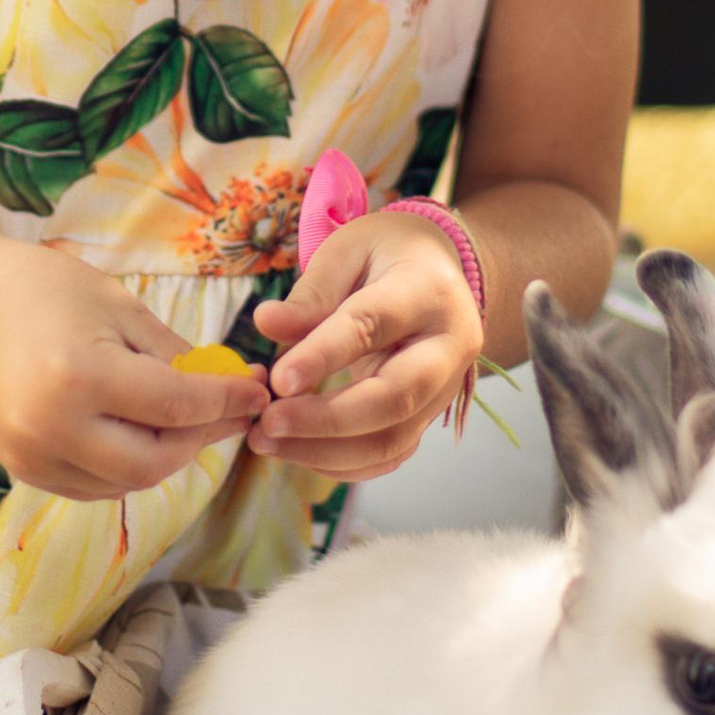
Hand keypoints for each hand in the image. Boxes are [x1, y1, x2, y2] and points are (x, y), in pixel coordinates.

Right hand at [0, 241, 267, 503]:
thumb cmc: (45, 291)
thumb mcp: (118, 305)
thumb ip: (173, 356)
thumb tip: (231, 389)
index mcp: (78, 375)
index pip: (175, 407)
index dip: (227, 401)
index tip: (259, 391)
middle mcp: (52, 426)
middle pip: (155, 462)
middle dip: (200, 437)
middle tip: (227, 409)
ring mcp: (33, 456)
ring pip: (128, 481)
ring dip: (167, 453)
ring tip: (184, 413)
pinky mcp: (24, 470)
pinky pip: (96, 485)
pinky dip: (128, 465)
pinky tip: (140, 429)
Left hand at [246, 209, 483, 482]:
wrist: (438, 271)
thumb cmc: (386, 254)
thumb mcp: (347, 251)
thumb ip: (311, 293)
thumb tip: (265, 324)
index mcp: (427, 292)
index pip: (372, 327)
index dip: (323, 356)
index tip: (277, 380)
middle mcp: (448, 347)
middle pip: (394, 398)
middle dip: (326, 420)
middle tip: (267, 424)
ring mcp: (444, 389)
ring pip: (392, 439)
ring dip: (325, 451)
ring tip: (267, 442)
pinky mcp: (429, 416)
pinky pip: (390, 455)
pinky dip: (341, 463)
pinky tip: (297, 452)